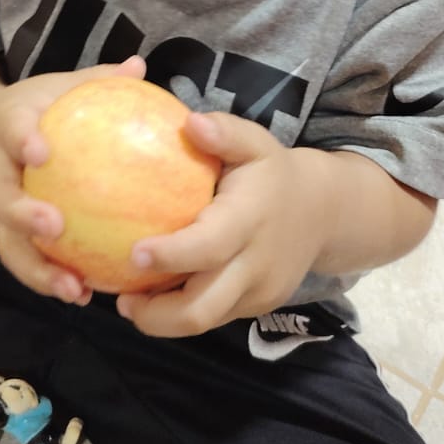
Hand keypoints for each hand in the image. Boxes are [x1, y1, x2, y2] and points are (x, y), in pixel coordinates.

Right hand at [0, 55, 145, 305]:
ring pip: (6, 242)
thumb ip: (100, 79)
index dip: (20, 140)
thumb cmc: (42, 107)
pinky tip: (84, 295)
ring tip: (72, 288)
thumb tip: (139, 67)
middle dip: (21, 215)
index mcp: (11, 127)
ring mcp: (2, 208)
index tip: (39, 151)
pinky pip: (26, 261)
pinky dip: (49, 281)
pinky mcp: (11, 236)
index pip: (10, 130)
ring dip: (35, 268)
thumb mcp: (64, 86)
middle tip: (53, 226)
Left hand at [116, 111, 331, 338]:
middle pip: (201, 310)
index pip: (208, 247)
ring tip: (129, 302)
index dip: (171, 256)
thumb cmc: (272, 173)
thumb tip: (191, 122)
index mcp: (248, 221)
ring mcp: (257, 293)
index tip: (133, 253)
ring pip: (204, 322)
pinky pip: (214, 317)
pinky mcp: (256, 307)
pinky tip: (156, 296)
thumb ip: (226, 133)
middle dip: (155, 314)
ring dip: (162, 320)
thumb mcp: (255, 143)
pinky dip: (181, 312)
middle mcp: (254, 266)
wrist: (323, 212)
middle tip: (119, 298)